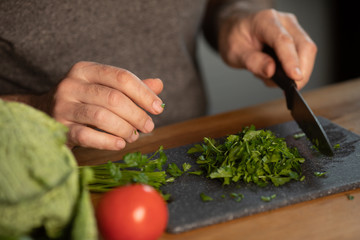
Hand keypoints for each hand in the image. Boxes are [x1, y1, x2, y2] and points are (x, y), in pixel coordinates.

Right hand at [44, 61, 163, 149]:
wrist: (44, 112)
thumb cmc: (84, 100)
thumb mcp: (105, 88)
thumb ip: (130, 87)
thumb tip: (158, 85)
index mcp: (86, 70)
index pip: (121, 77)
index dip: (143, 93)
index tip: (158, 108)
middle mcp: (71, 84)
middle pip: (114, 98)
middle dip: (137, 115)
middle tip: (149, 126)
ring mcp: (63, 106)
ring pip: (102, 117)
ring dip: (124, 129)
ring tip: (134, 136)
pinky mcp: (59, 128)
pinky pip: (87, 136)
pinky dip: (107, 142)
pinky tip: (119, 144)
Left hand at [218, 9, 316, 88]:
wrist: (235, 30)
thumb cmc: (234, 38)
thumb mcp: (234, 53)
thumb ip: (252, 61)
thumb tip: (271, 71)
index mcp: (265, 21)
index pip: (283, 41)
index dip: (291, 60)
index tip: (295, 77)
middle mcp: (284, 22)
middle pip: (304, 46)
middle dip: (301, 71)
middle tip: (287, 88)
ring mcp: (293, 29)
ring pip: (308, 52)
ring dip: (297, 72)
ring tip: (271, 78)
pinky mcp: (296, 39)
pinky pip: (303, 56)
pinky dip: (293, 70)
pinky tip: (277, 73)